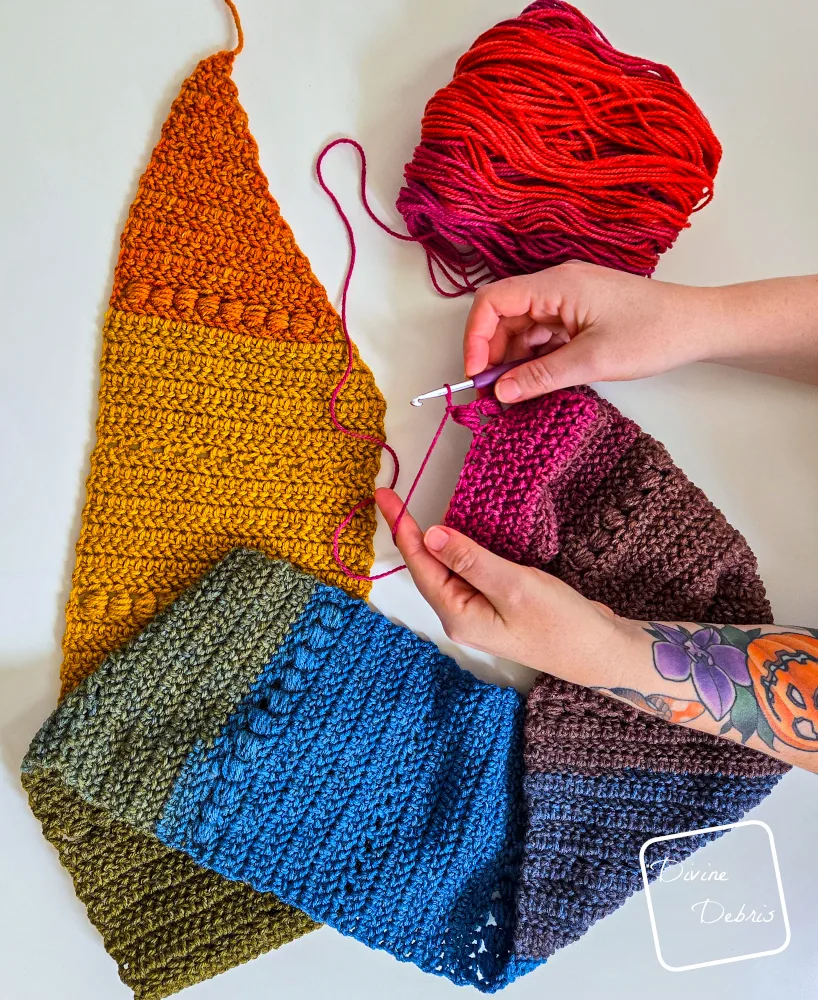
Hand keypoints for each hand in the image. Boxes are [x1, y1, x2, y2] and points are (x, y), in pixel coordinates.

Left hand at [375, 488, 637, 687]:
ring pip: (446, 570)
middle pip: (426, 568)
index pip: (420, 565)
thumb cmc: (560, 622)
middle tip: (392, 496)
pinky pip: (467, 573)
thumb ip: (470, 560)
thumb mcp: (513, 585)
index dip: (401, 528)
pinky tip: (457, 533)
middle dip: (409, 533)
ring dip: (431, 541)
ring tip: (411, 510)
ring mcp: (478, 612)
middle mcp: (461, 616)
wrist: (599, 650)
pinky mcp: (497, 605)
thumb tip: (431, 535)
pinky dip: (457, 550)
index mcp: (457, 615)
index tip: (384, 496)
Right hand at [464, 261, 722, 402]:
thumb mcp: (592, 361)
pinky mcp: (579, 314)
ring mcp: (568, 299)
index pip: (492, 301)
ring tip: (514, 392)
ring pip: (521, 326)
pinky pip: (542, 333)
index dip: (475, 338)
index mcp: (557, 285)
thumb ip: (541, 376)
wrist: (700, 325)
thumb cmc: (655, 333)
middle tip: (493, 391)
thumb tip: (501, 392)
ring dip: (511, 358)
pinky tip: (535, 380)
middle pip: (503, 315)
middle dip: (490, 352)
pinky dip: (533, 357)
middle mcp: (558, 286)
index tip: (476, 374)